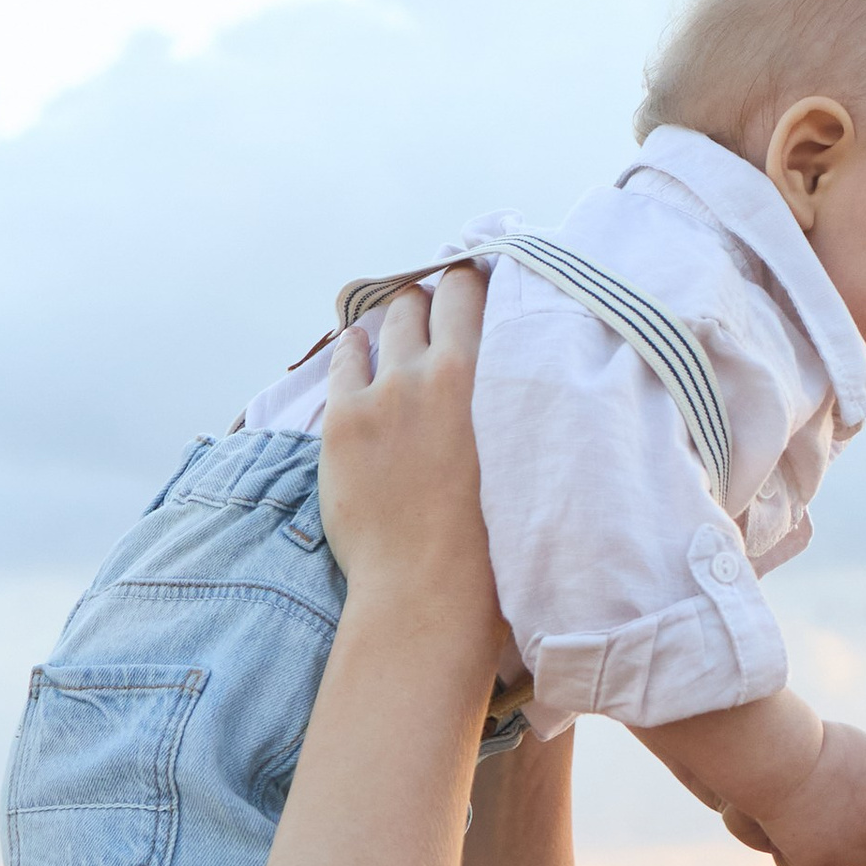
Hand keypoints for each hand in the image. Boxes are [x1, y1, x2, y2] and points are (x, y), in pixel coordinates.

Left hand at [316, 270, 503, 672]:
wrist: (429, 586)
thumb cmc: (494, 534)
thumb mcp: (521, 452)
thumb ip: (513, 402)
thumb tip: (513, 382)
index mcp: (487, 376)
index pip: (476, 293)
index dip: (473, 280)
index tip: (474, 279)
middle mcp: (435, 370)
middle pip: (430, 298)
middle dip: (434, 295)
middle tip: (438, 303)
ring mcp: (384, 392)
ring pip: (388, 321)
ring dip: (396, 318)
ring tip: (399, 326)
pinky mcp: (343, 419)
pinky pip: (345, 357)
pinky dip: (355, 348)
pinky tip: (359, 350)